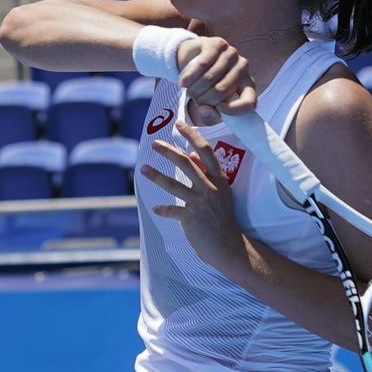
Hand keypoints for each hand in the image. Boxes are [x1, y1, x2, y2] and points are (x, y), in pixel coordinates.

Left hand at [138, 128, 249, 277]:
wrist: (229, 246)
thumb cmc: (222, 219)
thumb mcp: (220, 194)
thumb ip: (206, 175)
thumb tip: (192, 156)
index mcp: (219, 180)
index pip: (206, 152)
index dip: (193, 136)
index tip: (180, 124)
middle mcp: (210, 188)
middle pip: (186, 163)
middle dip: (169, 151)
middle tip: (155, 143)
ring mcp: (200, 203)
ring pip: (173, 184)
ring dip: (156, 175)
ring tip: (143, 168)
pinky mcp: (190, 218)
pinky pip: (171, 210)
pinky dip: (162, 209)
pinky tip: (156, 208)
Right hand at [173, 26, 259, 127]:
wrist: (191, 58)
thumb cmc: (204, 85)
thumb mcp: (209, 104)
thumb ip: (210, 114)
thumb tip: (205, 109)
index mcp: (247, 86)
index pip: (250, 103)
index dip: (234, 110)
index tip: (217, 109)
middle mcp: (243, 68)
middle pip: (223, 91)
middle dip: (203, 99)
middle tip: (194, 99)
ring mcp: (232, 54)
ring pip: (210, 79)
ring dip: (194, 89)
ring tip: (188, 91)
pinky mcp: (218, 44)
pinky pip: (203, 65)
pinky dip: (190, 77)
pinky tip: (183, 83)